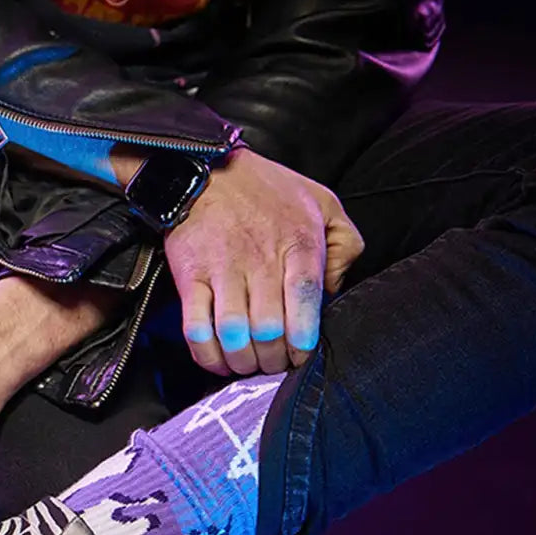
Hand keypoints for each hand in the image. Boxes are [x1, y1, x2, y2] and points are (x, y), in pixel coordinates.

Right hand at [160, 148, 364, 374]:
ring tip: (248, 364)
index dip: (303, 339)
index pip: (305, 302)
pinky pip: (196, 328)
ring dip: (242, 361)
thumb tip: (336, 288)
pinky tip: (217, 359)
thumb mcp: (323, 203)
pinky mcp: (190, 277)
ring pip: (233, 335)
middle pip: (269, 329)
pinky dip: (206, 353)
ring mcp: (222, 271)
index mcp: (297, 245)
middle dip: (273, 359)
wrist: (206, 170)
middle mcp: (260, 260)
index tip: (301, 353)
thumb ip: (345, 244)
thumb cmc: (267, 189)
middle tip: (275, 362)